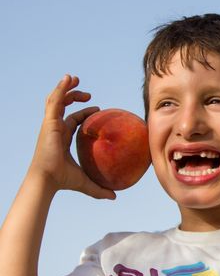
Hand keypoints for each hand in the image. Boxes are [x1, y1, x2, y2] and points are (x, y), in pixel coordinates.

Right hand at [29, 75, 115, 198]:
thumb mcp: (86, 182)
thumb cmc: (63, 181)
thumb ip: (99, 189)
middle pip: (63, 107)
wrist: (48, 179)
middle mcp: (55, 129)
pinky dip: (61, 88)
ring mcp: (51, 124)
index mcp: (62, 138)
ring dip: (65, 88)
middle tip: (88, 94)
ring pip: (57, 100)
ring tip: (74, 78)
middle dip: (73, 97)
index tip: (97, 109)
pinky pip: (55, 100)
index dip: (84, 114)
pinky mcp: (49, 121)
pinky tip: (69, 79)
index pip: (73, 122)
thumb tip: (115, 198)